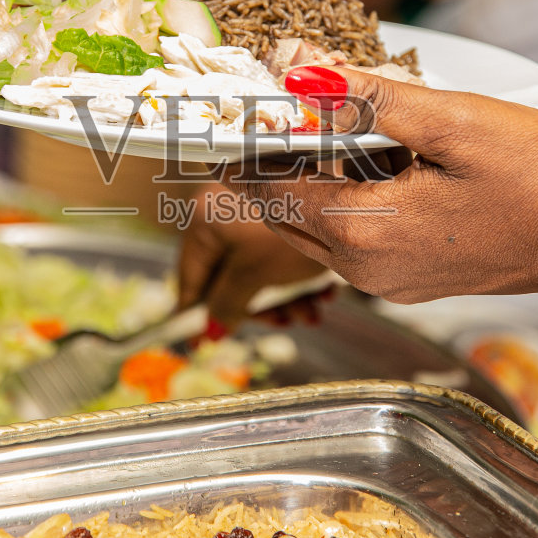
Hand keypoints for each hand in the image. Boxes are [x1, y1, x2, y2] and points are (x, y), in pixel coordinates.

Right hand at [175, 188, 331, 332]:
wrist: (347, 195)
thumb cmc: (290, 233)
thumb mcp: (253, 275)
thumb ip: (226, 304)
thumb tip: (208, 330)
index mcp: (203, 220)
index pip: (190, 278)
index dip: (200, 313)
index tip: (209, 342)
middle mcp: (223, 210)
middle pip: (230, 276)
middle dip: (262, 305)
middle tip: (286, 321)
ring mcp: (254, 210)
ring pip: (260, 268)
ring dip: (288, 297)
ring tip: (313, 311)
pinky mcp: (284, 212)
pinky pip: (280, 252)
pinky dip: (299, 276)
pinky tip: (326, 291)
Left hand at [228, 67, 537, 308]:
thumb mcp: (450, 120)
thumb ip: (365, 98)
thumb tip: (297, 69)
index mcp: (360, 231)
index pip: (259, 192)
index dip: (240, 145)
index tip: (230, 109)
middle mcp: (362, 268)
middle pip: (278, 211)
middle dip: (270, 158)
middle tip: (280, 101)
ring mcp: (387, 279)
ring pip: (313, 223)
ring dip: (311, 173)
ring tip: (335, 119)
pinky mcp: (412, 276)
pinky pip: (352, 234)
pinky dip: (348, 192)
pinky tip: (381, 155)